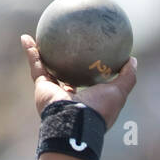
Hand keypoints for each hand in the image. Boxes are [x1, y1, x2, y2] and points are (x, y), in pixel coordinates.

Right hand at [19, 34, 137, 130]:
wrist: (75, 123)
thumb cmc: (99, 109)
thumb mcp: (119, 93)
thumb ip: (127, 78)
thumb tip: (132, 60)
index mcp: (87, 102)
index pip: (88, 85)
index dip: (89, 72)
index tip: (91, 58)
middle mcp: (69, 98)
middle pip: (66, 76)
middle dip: (65, 64)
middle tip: (66, 46)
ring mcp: (54, 93)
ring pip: (47, 69)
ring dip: (42, 54)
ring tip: (41, 36)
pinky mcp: (41, 88)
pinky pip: (36, 65)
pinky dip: (30, 52)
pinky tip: (27, 37)